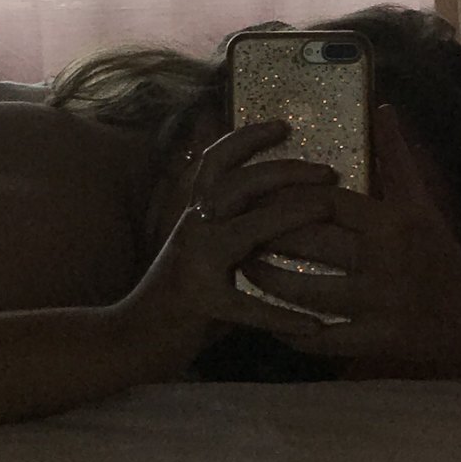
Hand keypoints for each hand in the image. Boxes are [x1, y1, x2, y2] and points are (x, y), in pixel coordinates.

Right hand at [123, 120, 337, 375]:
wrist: (133, 336)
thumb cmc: (179, 296)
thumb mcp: (202, 249)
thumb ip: (231, 229)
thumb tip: (275, 208)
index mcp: (195, 214)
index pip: (217, 161)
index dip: (248, 138)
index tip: (284, 125)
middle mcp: (193, 228)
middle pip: (239, 183)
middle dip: (285, 170)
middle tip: (327, 170)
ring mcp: (196, 263)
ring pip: (247, 230)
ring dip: (288, 216)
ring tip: (326, 208)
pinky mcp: (201, 303)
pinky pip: (250, 308)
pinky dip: (282, 317)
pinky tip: (314, 327)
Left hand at [236, 104, 460, 378]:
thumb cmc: (437, 252)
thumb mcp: (420, 203)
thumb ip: (396, 156)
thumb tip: (381, 108)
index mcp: (392, 223)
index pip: (327, 202)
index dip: (287, 196)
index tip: (255, 192)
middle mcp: (386, 261)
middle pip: (312, 243)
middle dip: (267, 235)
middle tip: (233, 226)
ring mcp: (381, 305)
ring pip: (310, 291)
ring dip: (269, 280)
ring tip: (241, 266)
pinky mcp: (378, 341)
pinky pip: (326, 338)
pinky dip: (294, 331)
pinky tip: (269, 319)